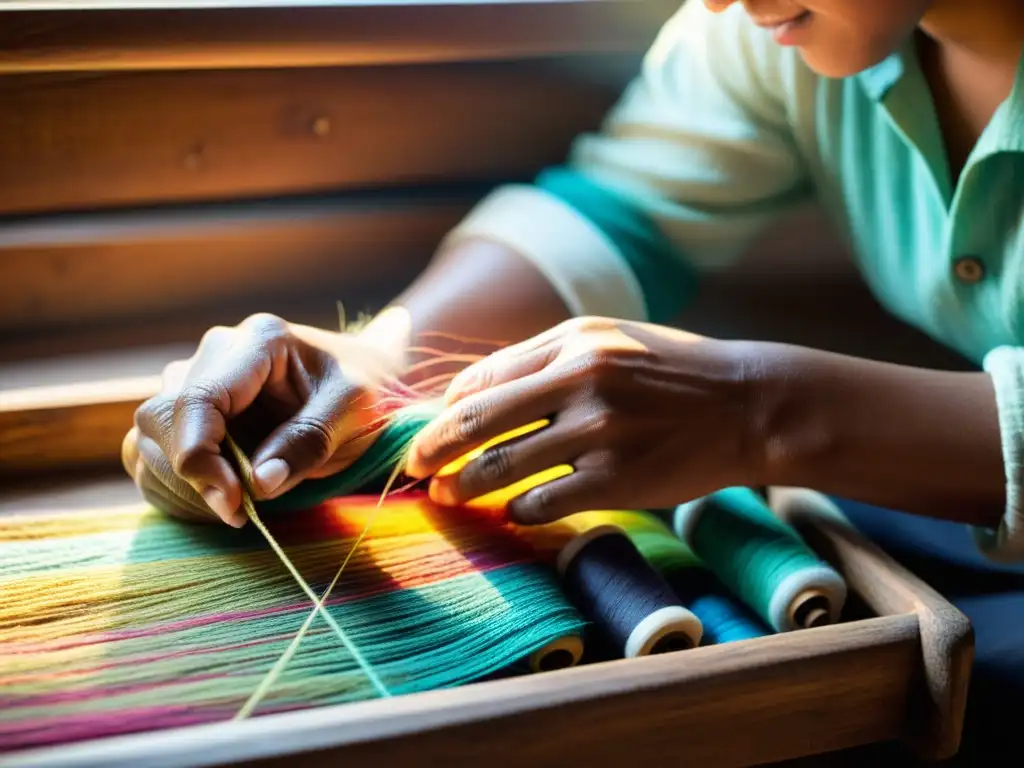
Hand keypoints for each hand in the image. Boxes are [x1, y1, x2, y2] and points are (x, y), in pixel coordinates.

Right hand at [122, 313, 399, 526]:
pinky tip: (217, 502)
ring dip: (180, 485)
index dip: (202, 458)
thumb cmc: (368, 390)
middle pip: (162, 418)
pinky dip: (173, 486)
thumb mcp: (356, 412)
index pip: (199, 399)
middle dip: (192, 476)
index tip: (234, 503)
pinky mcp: (190, 410)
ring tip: (235, 509)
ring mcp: (197, 378)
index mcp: (259, 342)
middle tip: (239, 514)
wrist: (370, 379)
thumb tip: (260, 483)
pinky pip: (151, 451)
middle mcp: (216, 353)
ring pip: (148, 437)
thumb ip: (309, 441)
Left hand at [405, 317, 756, 523]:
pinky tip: (514, 510)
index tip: (433, 432)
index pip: (483, 378)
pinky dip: (516, 510)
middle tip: (412, 469)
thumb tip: (472, 396)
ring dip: (461, 486)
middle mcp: (581, 379)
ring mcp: (598, 431)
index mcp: (572, 340)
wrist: (747, 404)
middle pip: (476, 420)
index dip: (446, 409)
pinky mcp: (617, 479)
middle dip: (432, 449)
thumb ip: (542, 360)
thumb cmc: (671, 373)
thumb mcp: (608, 342)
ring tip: (445, 497)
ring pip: (500, 466)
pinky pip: (541, 502)